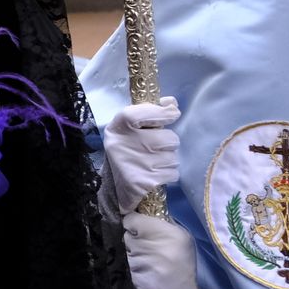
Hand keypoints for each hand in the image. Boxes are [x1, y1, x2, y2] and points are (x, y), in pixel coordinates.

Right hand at [104, 96, 180, 213]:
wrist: (114, 186)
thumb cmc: (127, 150)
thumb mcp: (129, 129)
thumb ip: (149, 113)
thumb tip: (171, 102)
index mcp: (118, 127)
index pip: (144, 113)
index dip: (163, 112)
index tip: (172, 113)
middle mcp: (126, 143)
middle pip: (170, 139)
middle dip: (168, 144)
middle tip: (155, 148)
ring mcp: (137, 163)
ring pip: (174, 158)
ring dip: (168, 160)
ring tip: (153, 162)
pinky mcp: (146, 182)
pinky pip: (173, 173)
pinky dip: (168, 174)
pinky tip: (155, 174)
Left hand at [123, 212, 246, 288]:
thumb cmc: (200, 262)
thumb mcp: (184, 234)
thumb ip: (162, 225)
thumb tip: (145, 216)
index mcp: (159, 230)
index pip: (130, 221)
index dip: (135, 225)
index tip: (142, 230)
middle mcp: (147, 246)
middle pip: (127, 239)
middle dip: (137, 243)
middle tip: (155, 250)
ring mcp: (141, 266)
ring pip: (129, 257)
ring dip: (138, 260)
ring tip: (158, 266)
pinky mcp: (140, 283)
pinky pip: (133, 274)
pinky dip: (142, 275)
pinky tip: (158, 278)